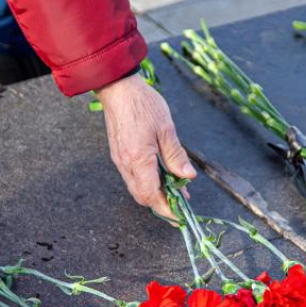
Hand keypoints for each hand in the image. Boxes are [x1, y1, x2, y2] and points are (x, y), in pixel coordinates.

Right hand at [97, 72, 195, 221]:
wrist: (118, 89)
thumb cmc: (142, 104)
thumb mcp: (166, 129)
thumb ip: (176, 156)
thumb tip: (187, 177)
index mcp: (139, 159)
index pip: (152, 195)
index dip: (166, 209)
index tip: (179, 217)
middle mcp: (126, 164)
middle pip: (143, 197)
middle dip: (161, 206)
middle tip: (180, 207)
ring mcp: (120, 161)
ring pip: (137, 189)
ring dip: (155, 194)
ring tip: (174, 192)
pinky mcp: (119, 155)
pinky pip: (133, 178)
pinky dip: (147, 183)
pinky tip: (160, 177)